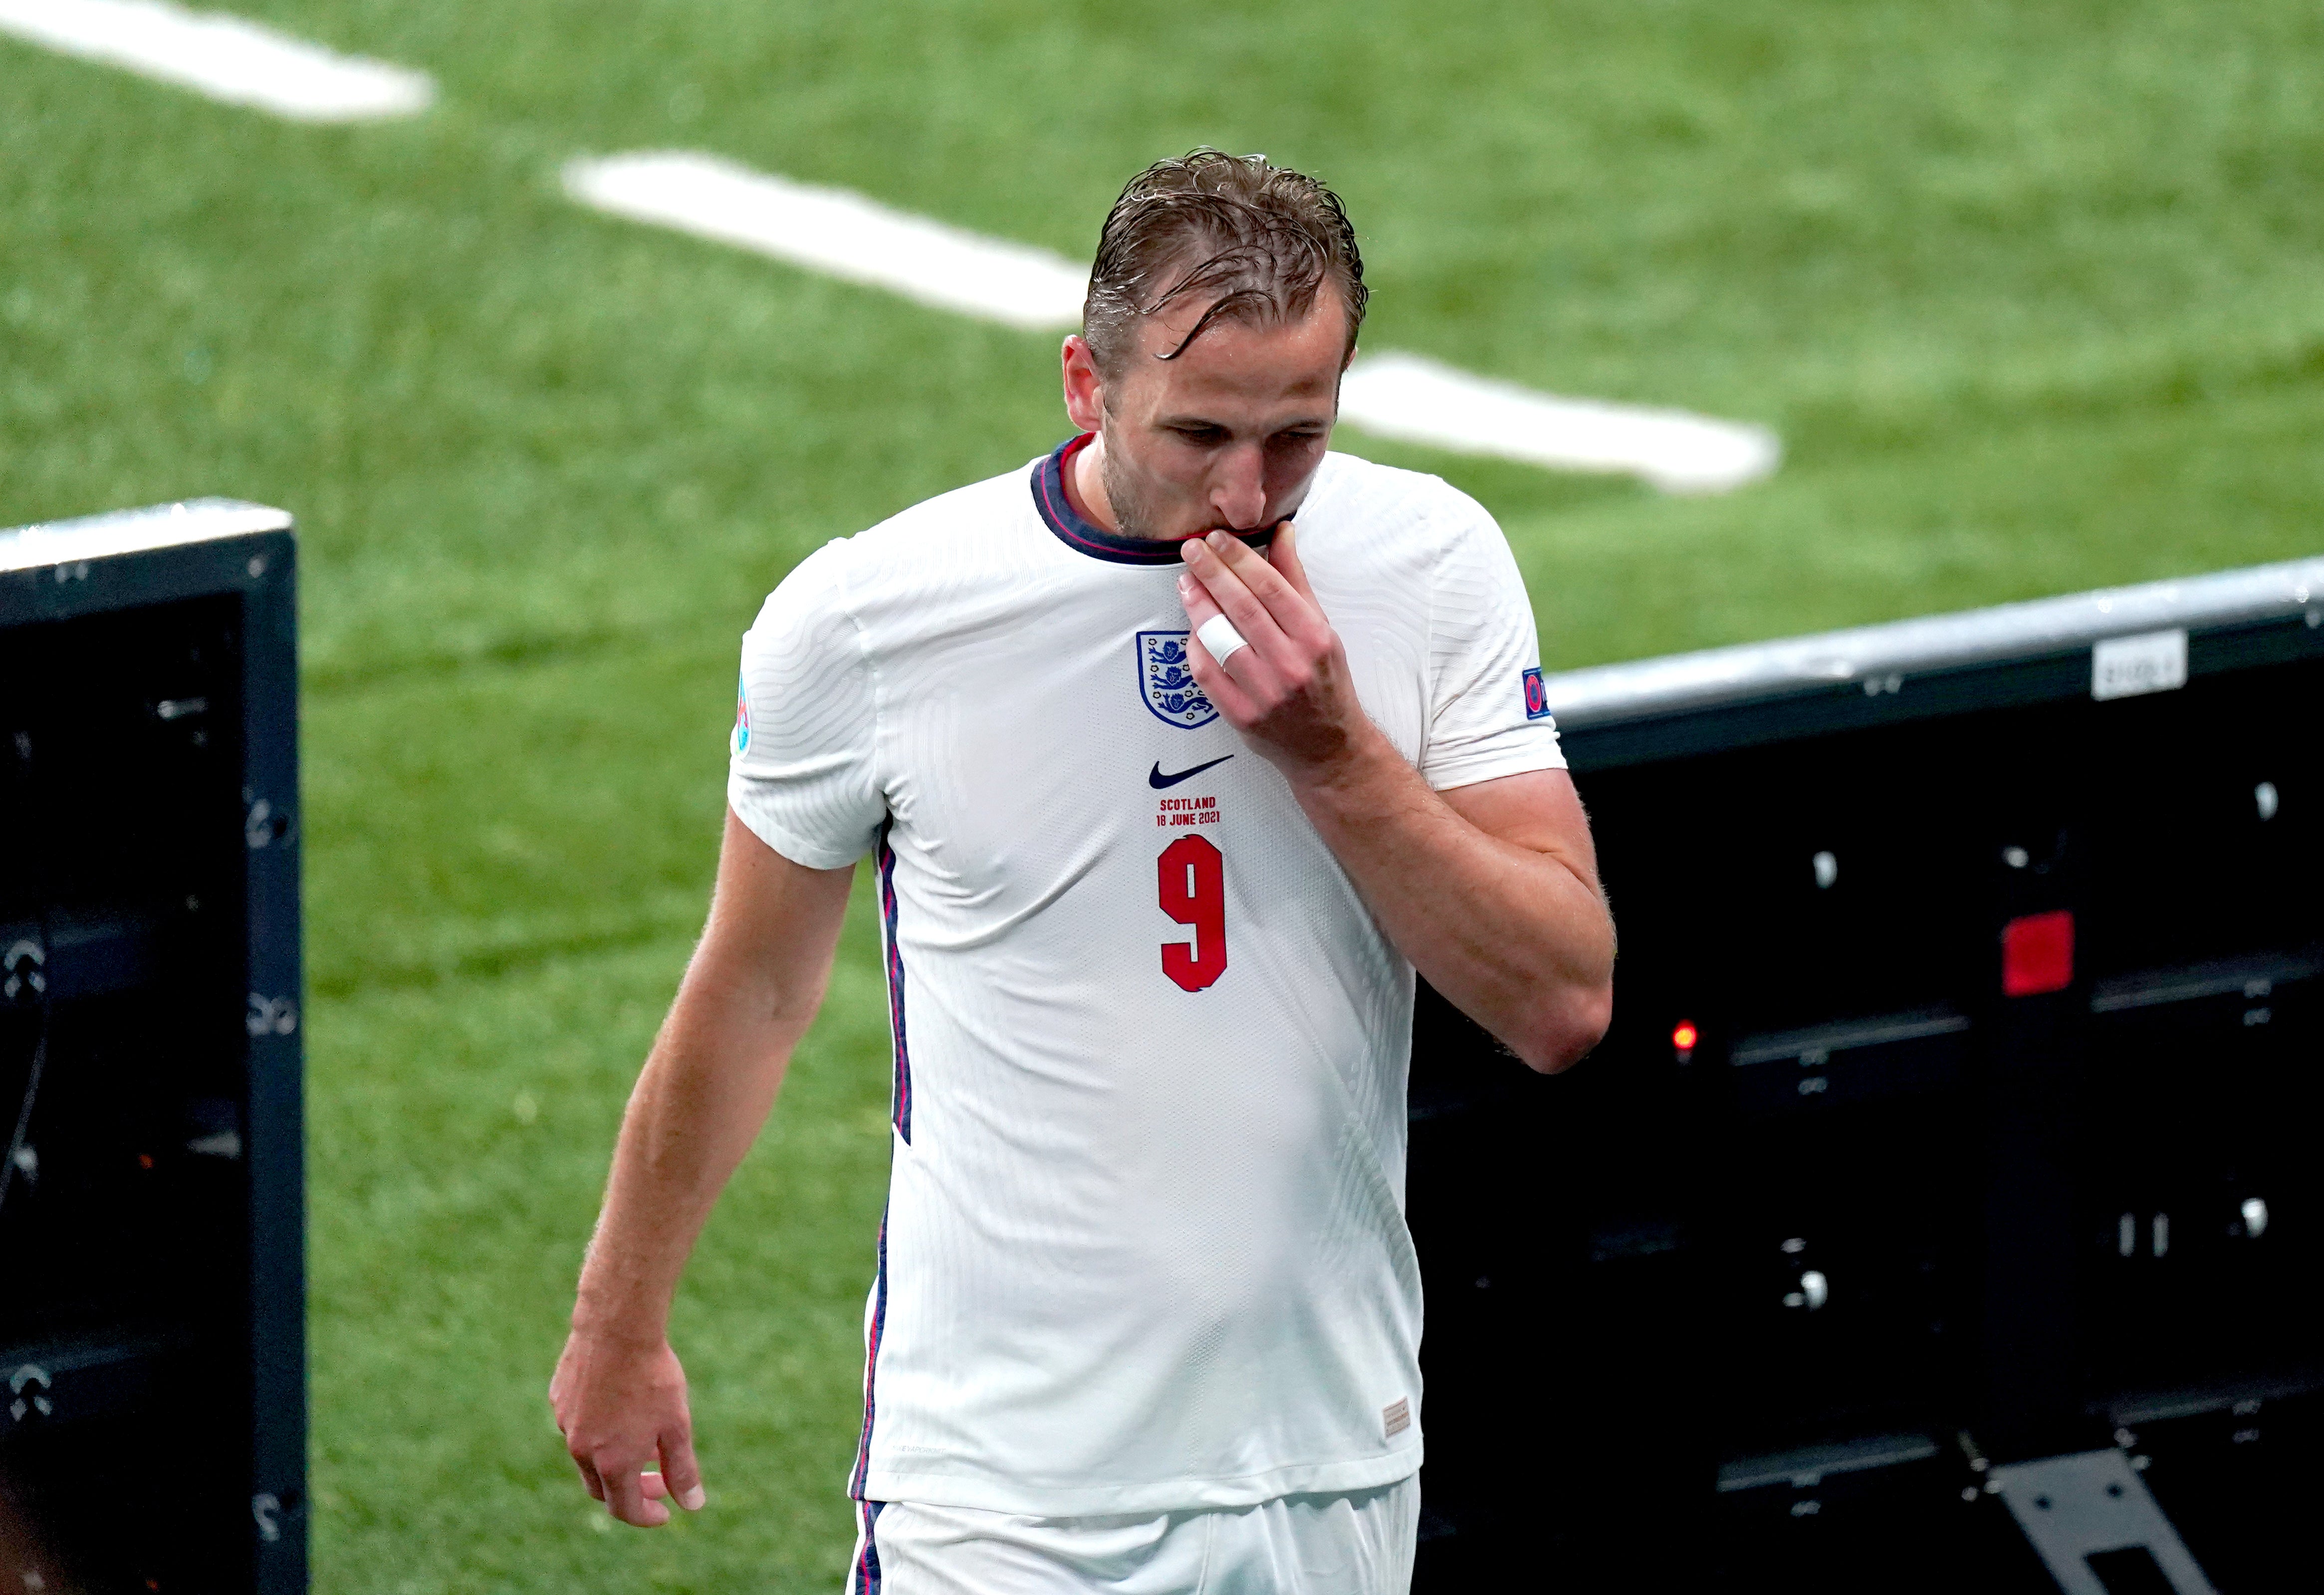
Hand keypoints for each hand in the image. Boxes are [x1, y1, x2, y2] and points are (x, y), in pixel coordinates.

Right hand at [550, 1326, 705, 1526]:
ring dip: (614, 1459)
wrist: (617, 1327)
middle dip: (632, 1491)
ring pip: (588, 1456)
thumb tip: (692, 1505)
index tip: (665, 1511)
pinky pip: (578, 1425)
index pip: (625, 1509)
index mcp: (611, 1463)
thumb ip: (681, 1469)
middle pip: (603, 1488)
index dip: (647, 1515)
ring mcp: (566, 1424)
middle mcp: (582, 1450)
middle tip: (659, 1479)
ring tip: (645, 1440)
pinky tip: (620, 1408)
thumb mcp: (676, 1426)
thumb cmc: (653, 1376)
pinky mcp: (559, 1398)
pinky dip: (599, 1429)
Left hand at [1177, 523, 1372, 779]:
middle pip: (1242, 608)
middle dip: (1212, 573)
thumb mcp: (1322, 628)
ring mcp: (1265, 693)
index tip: (1217, 538)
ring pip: (1220, 639)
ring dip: (1198, 606)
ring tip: (1187, 582)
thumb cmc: (1324, 679)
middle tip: (1191, 549)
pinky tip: (1192, 627)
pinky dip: (1195, 646)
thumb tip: (1280, 531)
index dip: (1239, 559)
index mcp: (1314, 638)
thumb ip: (1295, 581)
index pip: (1270, 587)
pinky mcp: (1242, 716)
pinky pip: (1208, 673)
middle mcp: (1291, 664)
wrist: (1328, 746)